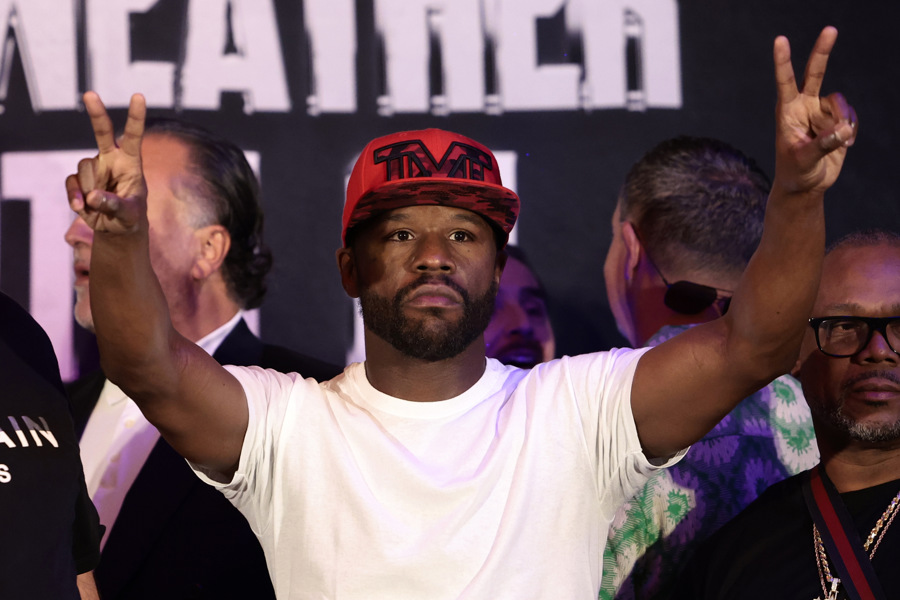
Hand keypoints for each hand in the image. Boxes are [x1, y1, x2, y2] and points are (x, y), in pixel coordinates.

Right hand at [65, 92, 147, 233]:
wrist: (114, 229)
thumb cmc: (130, 218)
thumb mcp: (130, 216)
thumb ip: (116, 206)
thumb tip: (93, 197)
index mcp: (131, 162)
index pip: (134, 136)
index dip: (135, 117)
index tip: (138, 96)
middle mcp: (111, 159)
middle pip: (102, 132)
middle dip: (96, 113)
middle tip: (90, 94)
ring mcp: (93, 168)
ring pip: (85, 168)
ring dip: (91, 189)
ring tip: (102, 205)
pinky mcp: (78, 180)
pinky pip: (72, 183)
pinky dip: (75, 198)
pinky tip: (82, 209)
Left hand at [773, 26, 857, 195]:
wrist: (806, 185)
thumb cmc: (796, 172)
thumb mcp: (804, 161)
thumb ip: (822, 145)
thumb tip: (842, 130)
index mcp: (787, 112)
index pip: (785, 83)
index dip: (783, 62)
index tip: (780, 41)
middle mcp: (804, 107)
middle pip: (815, 73)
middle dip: (822, 52)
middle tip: (830, 29)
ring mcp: (821, 112)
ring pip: (840, 103)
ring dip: (843, 121)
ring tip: (840, 141)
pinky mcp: (837, 121)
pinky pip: (850, 117)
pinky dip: (851, 130)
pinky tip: (845, 144)